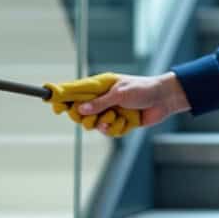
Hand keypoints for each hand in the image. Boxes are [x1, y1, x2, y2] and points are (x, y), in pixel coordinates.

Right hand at [68, 72, 191, 134]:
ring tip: (115, 118)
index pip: (76, 91)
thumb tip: (80, 109)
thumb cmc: (143, 89)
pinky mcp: (119, 122)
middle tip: (92, 118)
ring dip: (104, 124)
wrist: (164, 99)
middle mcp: (103, 99)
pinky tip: (126, 122)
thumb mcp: (120, 94)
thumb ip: (99, 103)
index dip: (63, 98)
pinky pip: (109, 131)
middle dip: (85, 118)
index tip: (54, 104)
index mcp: (100, 85)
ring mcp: (110, 111)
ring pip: (94, 124)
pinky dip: (117, 128)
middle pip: (81, 112)